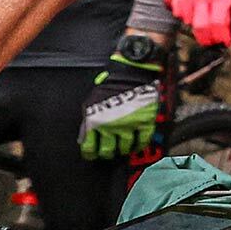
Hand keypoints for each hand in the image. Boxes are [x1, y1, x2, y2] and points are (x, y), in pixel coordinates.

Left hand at [77, 40, 165, 159]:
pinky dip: (140, 144)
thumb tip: (85, 138)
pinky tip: (137, 144)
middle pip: (108, 150)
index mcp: (95, 122)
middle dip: (108, 153)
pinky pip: (143, 141)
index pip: (89, 147)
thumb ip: (88, 122)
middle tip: (109, 153)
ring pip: (125, 147)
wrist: (130, 73)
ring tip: (123, 149)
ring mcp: (129, 125)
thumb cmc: (110, 86)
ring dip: (124, 150)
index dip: (91, 154)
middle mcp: (110, 126)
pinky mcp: (144, 122)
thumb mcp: (91, 103)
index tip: (93, 155)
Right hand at [168, 0, 230, 45]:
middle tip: (212, 41)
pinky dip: (185, 17)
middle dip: (207, 38)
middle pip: (201, 26)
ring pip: (189, 21)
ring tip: (206, 24)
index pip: (217, 23)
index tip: (224, 41)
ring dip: (197, 27)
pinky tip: (194, 16)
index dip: (221, 36)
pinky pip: (178, 12)